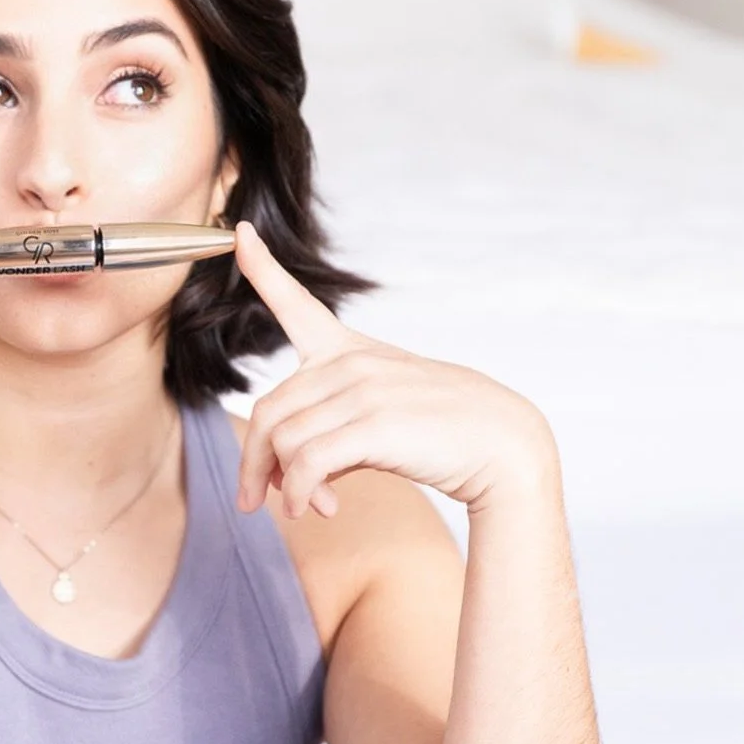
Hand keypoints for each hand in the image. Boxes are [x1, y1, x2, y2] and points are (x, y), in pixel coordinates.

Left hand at [232, 220, 555, 516]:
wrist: (503, 444)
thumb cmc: (443, 431)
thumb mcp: (383, 412)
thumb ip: (332, 427)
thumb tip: (289, 477)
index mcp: (350, 351)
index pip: (297, 303)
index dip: (263, 267)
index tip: (240, 234)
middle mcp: (351, 363)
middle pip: (269, 410)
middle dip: (253, 461)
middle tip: (255, 499)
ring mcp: (362, 391)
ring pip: (282, 439)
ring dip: (283, 485)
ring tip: (304, 507)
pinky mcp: (372, 426)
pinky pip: (307, 464)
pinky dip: (300, 494)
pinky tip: (316, 509)